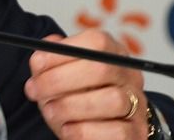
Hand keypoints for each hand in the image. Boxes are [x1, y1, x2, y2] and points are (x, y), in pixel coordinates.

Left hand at [24, 30, 147, 138]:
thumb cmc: (77, 97)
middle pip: (102, 69)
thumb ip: (50, 60)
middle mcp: (130, 75)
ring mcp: (137, 104)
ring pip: (112, 100)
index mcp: (112, 53)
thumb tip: (39, 58)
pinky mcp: (137, 132)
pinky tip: (68, 130)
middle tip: (35, 91)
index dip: (62, 52)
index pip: (96, 42)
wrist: (98, 130)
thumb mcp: (60, 74)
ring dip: (71, 107)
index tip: (36, 65)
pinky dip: (84, 131)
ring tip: (51, 112)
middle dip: (60, 80)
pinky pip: (117, 131)